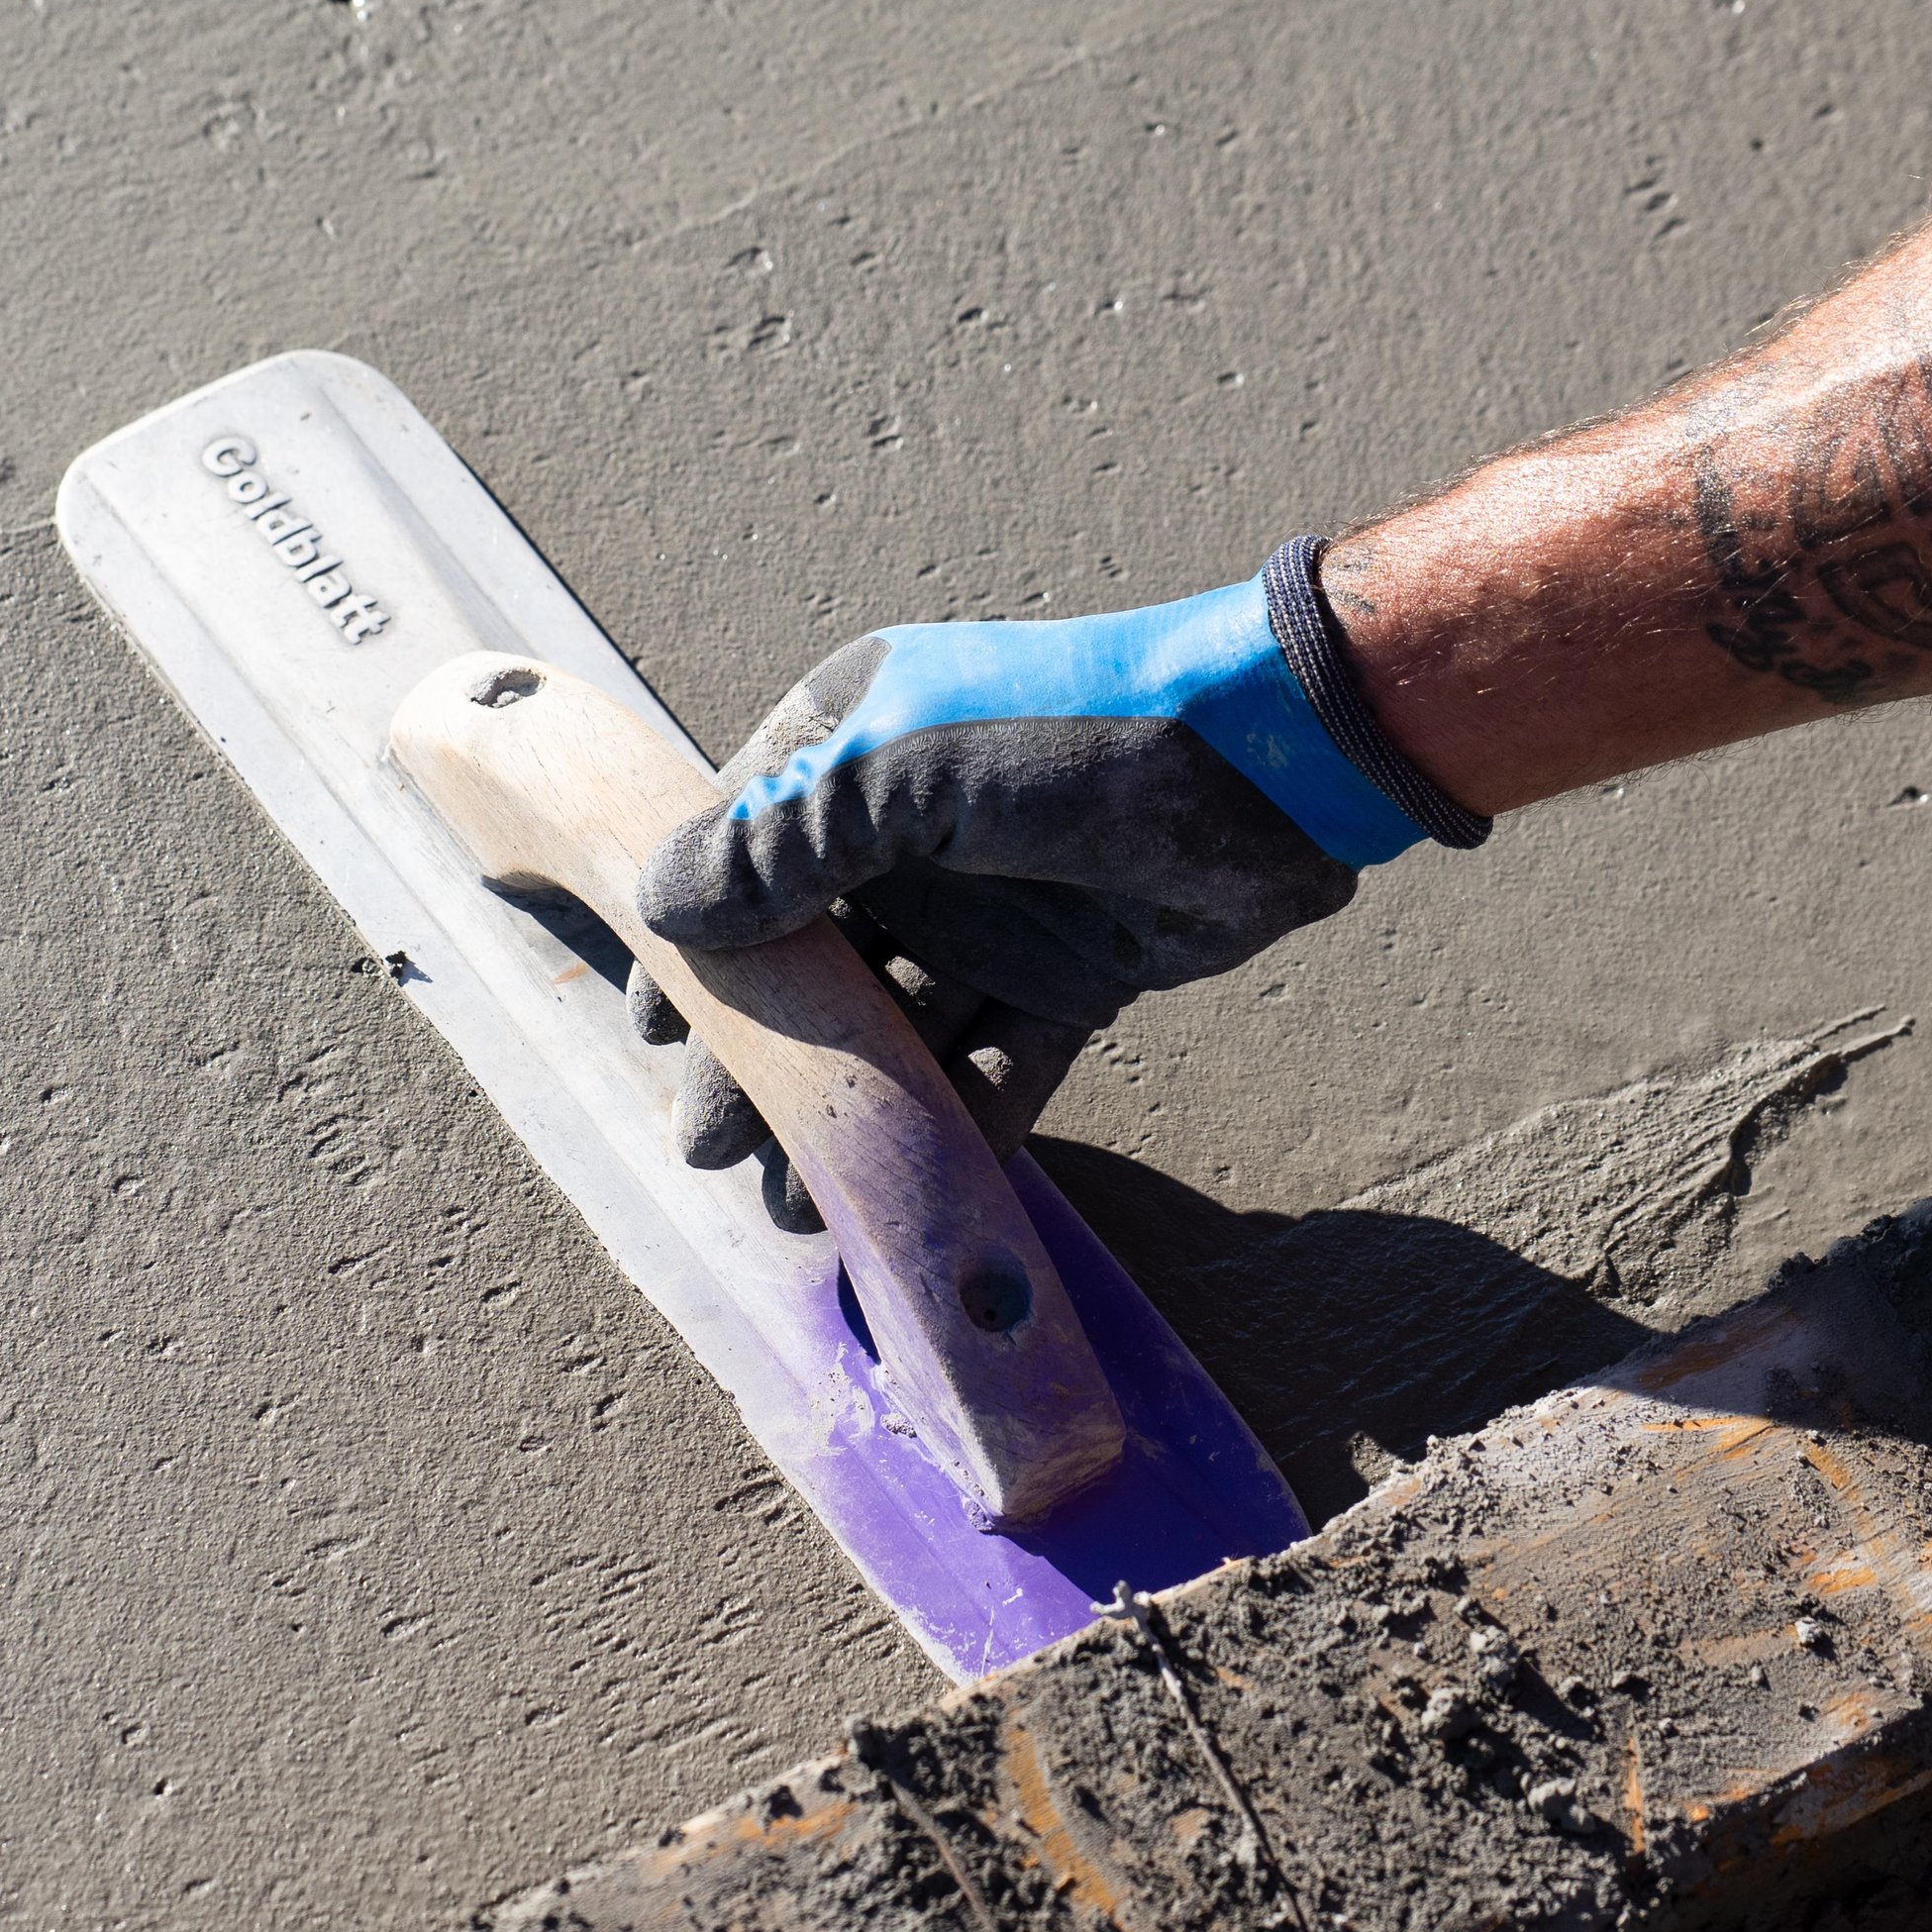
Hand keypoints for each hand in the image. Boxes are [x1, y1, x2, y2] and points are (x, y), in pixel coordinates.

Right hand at [626, 571, 1434, 1227]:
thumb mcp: (905, 771)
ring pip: (901, 1023)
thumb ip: (781, 844)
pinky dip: (959, 1123)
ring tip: (802, 1199)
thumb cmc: (1078, 732)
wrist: (1277, 763)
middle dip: (766, 1057)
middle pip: (816, 959)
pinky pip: (997, 1060)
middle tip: (713, 1149)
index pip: (744, 856)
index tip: (653, 1032)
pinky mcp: (1073, 972)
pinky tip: (913, 1191)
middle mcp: (916, 828)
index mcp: (859, 747)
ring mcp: (996, 905)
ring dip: (853, 1107)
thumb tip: (660, 909)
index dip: (696, 948)